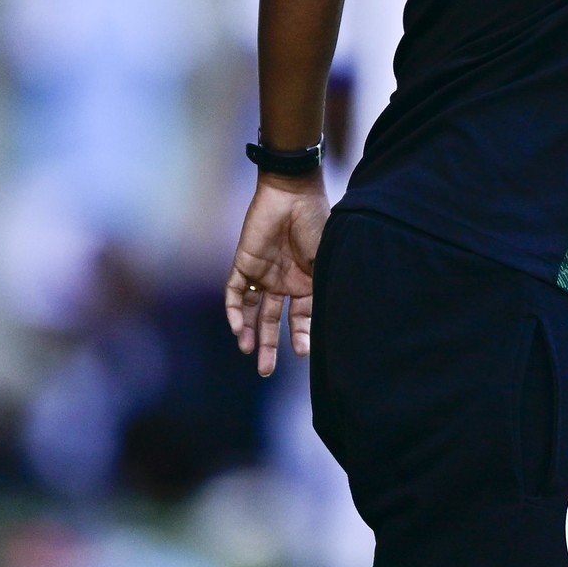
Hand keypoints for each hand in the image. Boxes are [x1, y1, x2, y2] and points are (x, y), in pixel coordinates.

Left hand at [225, 175, 328, 375]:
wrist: (293, 193)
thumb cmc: (316, 223)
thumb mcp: (326, 259)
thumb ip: (323, 287)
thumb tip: (331, 320)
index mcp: (308, 281)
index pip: (303, 317)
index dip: (303, 336)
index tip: (305, 353)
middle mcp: (285, 282)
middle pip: (275, 321)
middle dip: (272, 346)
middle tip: (267, 372)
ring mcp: (263, 275)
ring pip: (254, 312)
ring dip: (251, 333)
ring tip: (251, 354)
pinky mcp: (244, 265)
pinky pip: (236, 294)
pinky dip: (236, 312)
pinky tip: (240, 329)